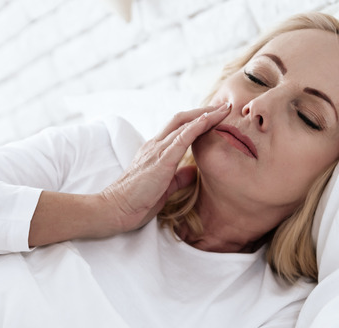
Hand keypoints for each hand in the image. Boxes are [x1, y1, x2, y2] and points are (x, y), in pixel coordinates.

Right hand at [100, 102, 231, 231]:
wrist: (115, 209)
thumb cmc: (136, 202)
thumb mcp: (163, 188)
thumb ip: (178, 178)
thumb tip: (194, 172)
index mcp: (155, 151)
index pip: (178, 129)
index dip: (197, 121)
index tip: (216, 117)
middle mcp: (155, 145)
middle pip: (182, 119)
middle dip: (204, 111)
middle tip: (224, 107)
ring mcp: (157, 150)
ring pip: (183, 124)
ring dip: (206, 115)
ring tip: (224, 109)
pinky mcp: (160, 160)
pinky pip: (181, 138)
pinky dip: (196, 126)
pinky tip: (209, 119)